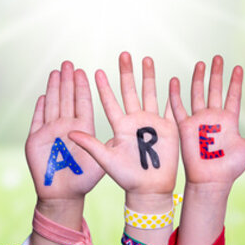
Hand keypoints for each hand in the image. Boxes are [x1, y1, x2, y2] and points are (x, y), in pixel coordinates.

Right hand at [25, 61, 103, 200]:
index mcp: (82, 128)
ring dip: (54, 89)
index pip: (81, 103)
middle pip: (66, 99)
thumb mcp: (100, 161)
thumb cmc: (83, 180)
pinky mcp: (35, 141)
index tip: (82, 71)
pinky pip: (38, 120)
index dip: (81, 87)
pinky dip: (39, 109)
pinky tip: (43, 96)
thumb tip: (118, 129)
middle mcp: (65, 127)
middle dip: (67, 81)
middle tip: (68, 63)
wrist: (63, 195)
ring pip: (52, 105)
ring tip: (55, 72)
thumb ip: (103, 145)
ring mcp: (50, 132)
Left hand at [70, 52, 177, 198]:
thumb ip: (90, 144)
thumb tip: (70, 132)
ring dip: (149, 77)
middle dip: (128, 73)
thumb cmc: (126, 178)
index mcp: (120, 127)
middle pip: (130, 91)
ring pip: (150, 94)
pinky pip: (171, 108)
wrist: (149, 190)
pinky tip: (174, 80)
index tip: (96, 71)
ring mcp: (152, 123)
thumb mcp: (106, 160)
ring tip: (147, 59)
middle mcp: (135, 121)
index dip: (104, 87)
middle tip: (124, 54)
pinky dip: (173, 94)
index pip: (110, 102)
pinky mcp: (168, 129)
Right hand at [169, 55, 244, 186]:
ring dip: (198, 79)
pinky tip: (175, 80)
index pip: (233, 96)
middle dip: (216, 74)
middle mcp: (214, 117)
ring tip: (200, 64)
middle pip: (215, 90)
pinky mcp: (185, 127)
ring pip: (197, 94)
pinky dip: (176, 94)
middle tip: (217, 58)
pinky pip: (179, 107)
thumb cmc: (231, 168)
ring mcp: (199, 121)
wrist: (211, 181)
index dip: (235, 82)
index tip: (238, 67)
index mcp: (229, 120)